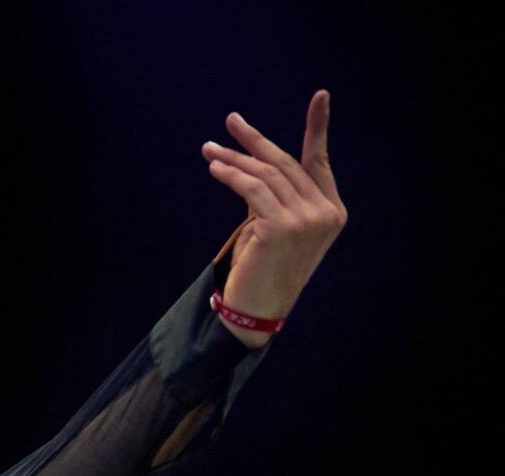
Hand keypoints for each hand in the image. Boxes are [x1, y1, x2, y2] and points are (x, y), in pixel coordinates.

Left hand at [201, 91, 346, 342]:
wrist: (253, 313)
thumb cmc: (260, 272)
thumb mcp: (274, 228)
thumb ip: (274, 197)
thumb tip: (251, 165)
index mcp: (333, 212)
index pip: (320, 162)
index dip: (318, 128)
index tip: (320, 96)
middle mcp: (326, 213)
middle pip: (286, 164)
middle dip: (255, 141)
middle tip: (231, 121)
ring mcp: (307, 219)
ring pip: (266, 175)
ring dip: (234, 159)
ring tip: (209, 149)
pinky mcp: (282, 226)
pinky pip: (252, 189)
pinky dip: (231, 175)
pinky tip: (214, 168)